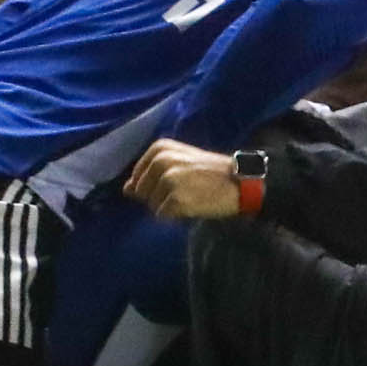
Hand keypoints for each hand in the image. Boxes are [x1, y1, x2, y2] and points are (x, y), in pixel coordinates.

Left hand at [124, 139, 243, 220]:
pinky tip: (193, 206)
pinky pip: (163, 216)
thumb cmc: (210, 172)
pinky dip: (176, 216)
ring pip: (152, 206)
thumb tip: (126, 190)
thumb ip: (151, 172)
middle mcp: (161, 162)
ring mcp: (168, 181)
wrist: (240, 181)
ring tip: (191, 198)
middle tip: (185, 191)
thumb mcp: (180, 161)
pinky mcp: (176, 200)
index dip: (151, 186)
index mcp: (160, 149)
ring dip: (168, 207)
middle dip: (158, 198)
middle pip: (142, 192)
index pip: (137, 176)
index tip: (174, 184)